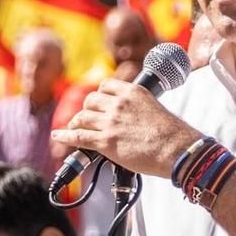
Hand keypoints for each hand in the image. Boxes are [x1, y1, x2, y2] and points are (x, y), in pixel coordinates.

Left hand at [52, 81, 199, 179]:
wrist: (177, 150)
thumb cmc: (173, 134)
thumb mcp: (155, 108)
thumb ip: (139, 108)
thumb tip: (134, 119)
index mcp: (132, 92)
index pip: (106, 85)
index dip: (98, 95)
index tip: (97, 103)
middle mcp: (119, 104)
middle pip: (90, 101)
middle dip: (86, 110)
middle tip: (86, 119)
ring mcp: (110, 122)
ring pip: (82, 117)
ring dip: (76, 123)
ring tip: (74, 129)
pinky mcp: (105, 142)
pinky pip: (78, 136)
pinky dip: (65, 136)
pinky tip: (58, 135)